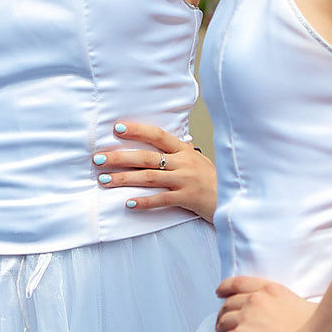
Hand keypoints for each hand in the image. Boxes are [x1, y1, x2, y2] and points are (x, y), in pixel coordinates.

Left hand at [91, 120, 214, 220]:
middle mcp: (183, 163)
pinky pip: (162, 200)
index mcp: (184, 151)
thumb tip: (158, 145)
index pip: (158, 136)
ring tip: (105, 180)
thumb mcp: (197, 160)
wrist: (234, 197)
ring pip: (149, 177)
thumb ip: (178, 153)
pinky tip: (128, 203)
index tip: (117, 128)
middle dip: (119, 157)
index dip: (137, 131)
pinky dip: (144, 201)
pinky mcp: (187, 199)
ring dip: (124, 178)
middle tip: (98, 158)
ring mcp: (185, 181)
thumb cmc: (214, 179)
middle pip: (146, 157)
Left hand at [212, 275, 329, 331]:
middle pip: (228, 305)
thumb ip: (291, 309)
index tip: (219, 293)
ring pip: (222, 322)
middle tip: (224, 325)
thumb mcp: (303, 307)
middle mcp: (255, 300)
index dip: (225, 288)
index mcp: (271, 290)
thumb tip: (293, 322)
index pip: (239, 283)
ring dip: (220, 330)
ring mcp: (246, 318)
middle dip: (224, 314)